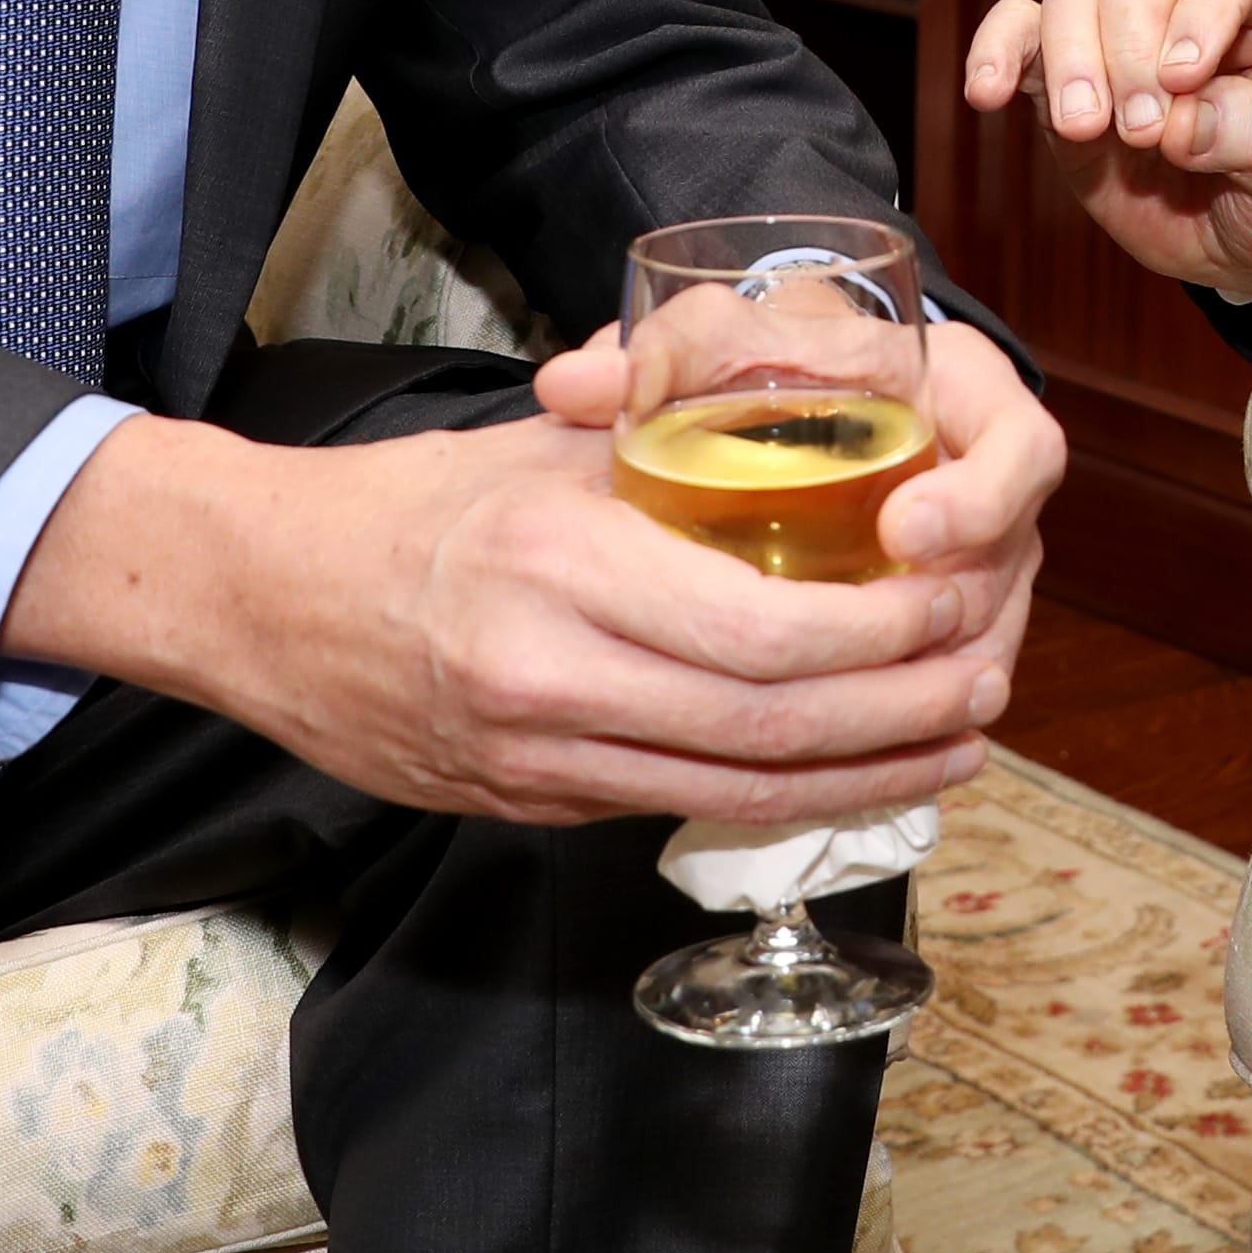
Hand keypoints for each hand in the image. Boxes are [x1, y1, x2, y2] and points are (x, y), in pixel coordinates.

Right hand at [4, 347, 1044, 826]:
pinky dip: (786, 799)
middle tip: (990, 683)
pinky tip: (855, 779)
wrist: (260, 596)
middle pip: (771, 730)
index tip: (958, 602)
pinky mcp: (527, 806)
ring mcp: (534, 757)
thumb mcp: (551, 445)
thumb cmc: (414, 498)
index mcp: (564, 561)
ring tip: (958, 746)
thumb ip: (678, 451)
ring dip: (869, 779)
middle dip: (904, 718)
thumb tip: (826, 444)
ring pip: (738, 791)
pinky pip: (681, 808)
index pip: (763, 633)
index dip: (884, 639)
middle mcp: (549, 673)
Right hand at [961, 0, 1251, 299]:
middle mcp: (1191, 0)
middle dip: (1131, 45)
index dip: (1205, 6)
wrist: (1251, 244)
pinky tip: (987, 92)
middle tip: (1143, 131)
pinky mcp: (1064, 75)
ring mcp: (1122, 33)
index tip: (1186, 75)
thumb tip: (1186, 120)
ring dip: (1070, 56)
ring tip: (1086, 129)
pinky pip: (1018, 31)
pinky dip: (996, 51)